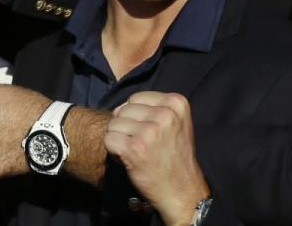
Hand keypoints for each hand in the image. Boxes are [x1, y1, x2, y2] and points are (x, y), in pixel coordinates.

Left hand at [106, 92, 210, 225]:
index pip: (136, 98)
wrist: (183, 193)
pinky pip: (108, 139)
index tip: (151, 133)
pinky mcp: (135, 148)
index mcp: (176, 104)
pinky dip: (114, 150)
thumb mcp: (176, 123)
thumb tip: (120, 107)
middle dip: (127, 127)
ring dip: (120, 139)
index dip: (137, 116)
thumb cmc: (175, 157)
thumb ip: (153, 108)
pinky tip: (129, 159)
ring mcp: (149, 131)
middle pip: (123, 109)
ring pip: (113, 123)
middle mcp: (164, 115)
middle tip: (143, 145)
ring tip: (137, 152)